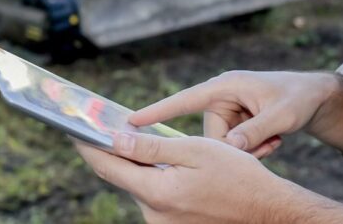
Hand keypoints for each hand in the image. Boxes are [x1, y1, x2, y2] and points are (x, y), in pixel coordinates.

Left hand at [73, 132, 295, 223]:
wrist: (267, 211)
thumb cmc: (238, 176)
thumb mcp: (196, 151)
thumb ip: (153, 147)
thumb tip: (116, 140)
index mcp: (157, 193)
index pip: (110, 167)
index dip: (89, 147)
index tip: (74, 130)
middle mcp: (155, 214)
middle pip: (122, 177)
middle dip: (113, 152)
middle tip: (103, 127)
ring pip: (139, 187)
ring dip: (137, 165)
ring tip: (139, 141)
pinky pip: (154, 196)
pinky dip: (152, 177)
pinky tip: (163, 163)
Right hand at [128, 71, 342, 157]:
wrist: (316, 97)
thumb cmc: (297, 98)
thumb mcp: (280, 115)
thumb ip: (253, 132)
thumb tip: (228, 149)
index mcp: (225, 87)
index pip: (183, 100)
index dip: (157, 112)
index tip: (130, 121)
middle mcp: (222, 97)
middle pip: (210, 135)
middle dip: (236, 148)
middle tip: (269, 145)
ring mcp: (229, 110)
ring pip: (223, 144)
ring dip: (248, 150)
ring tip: (275, 141)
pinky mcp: (236, 122)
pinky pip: (234, 145)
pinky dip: (253, 149)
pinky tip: (274, 141)